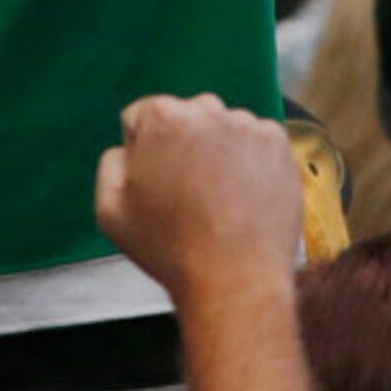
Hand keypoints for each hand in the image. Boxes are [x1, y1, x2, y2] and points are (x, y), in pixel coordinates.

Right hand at [95, 94, 303, 305]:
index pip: (142, 118)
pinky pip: (255, 144)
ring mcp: (249, 126)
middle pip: (185, 119)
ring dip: (217, 153)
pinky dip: (249, 163)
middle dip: (182, 146)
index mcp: (162, 117)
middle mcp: (208, 109)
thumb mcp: (110, 210)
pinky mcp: (280, 146)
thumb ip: (111, 163)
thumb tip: (129, 148)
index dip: (143, 153)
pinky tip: (242, 198)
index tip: (156, 185)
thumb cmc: (171, 249)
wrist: (235, 282)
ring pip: (222, 131)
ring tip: (217, 202)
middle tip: (186, 195)